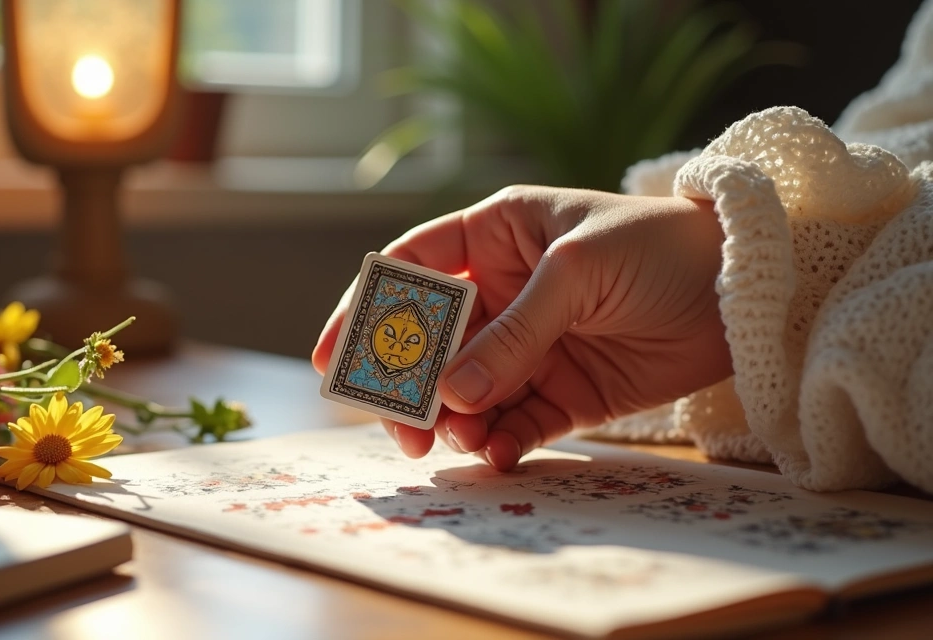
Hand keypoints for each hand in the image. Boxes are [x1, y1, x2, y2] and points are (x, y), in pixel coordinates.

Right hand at [312, 186, 731, 470]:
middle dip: (407, 386)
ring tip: (461, 440)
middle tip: (401, 427)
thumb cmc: (662, 246)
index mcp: (495, 236)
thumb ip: (515, 334)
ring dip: (453, 420)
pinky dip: (499, 442)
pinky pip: (513, 422)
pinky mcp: (562, 391)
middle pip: (428, 343)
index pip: (410, 271)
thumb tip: (452, 395)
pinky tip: (499, 454)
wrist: (747, 290)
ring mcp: (529, 345)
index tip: (334, 359)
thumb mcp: (579, 272)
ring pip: (464, 391)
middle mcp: (503, 291)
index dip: (365, 311)